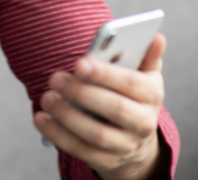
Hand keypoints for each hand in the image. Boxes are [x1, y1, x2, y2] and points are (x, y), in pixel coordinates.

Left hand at [34, 33, 167, 179]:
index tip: (79, 62)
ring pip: (96, 134)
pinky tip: (41, 118)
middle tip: (55, 78)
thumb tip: (156, 36)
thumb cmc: (131, 94)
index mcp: (152, 95)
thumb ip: (145, 54)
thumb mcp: (142, 74)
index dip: (105, 73)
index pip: (132, 83)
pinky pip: (81, 150)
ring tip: (46, 97)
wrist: (134, 138)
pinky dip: (58, 135)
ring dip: (67, 115)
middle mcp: (144, 123)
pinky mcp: (107, 160)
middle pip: (115, 109)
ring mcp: (126, 145)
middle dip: (82, 92)